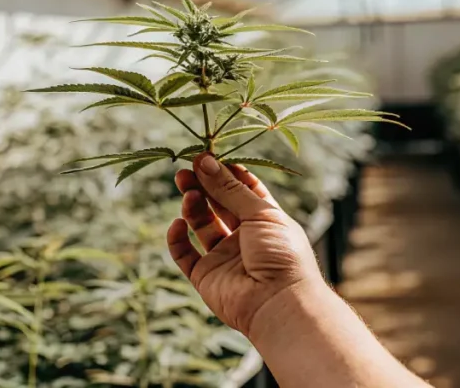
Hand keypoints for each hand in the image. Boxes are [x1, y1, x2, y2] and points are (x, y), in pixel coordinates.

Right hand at [167, 153, 323, 337]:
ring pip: (201, 225)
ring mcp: (224, 257)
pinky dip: (178, 239)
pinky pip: (185, 254)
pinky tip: (178, 224)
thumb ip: (230, 188)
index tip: (206, 157)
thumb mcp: (260, 213)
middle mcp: (244, 237)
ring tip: (188, 193)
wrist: (279, 303)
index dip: (225, 172)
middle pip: (218, 204)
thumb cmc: (281, 254)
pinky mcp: (206, 276)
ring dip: (192, 207)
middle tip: (184, 170)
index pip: (243, 189)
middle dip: (202, 185)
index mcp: (265, 219)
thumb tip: (204, 162)